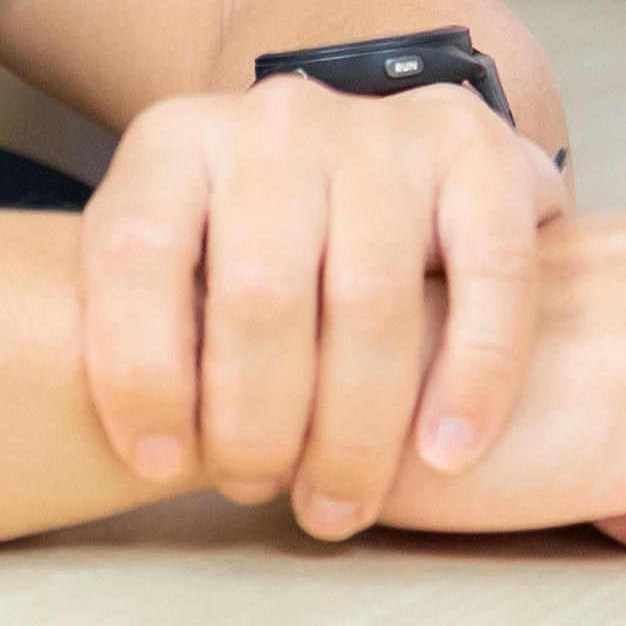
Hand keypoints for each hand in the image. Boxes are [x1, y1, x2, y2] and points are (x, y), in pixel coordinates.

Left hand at [77, 74, 570, 539]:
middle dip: (256, 425)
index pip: (135, 251)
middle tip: (261, 491)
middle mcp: (277, 121)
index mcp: (177, 144)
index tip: (159, 462)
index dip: (140, 372)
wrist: (395, 165)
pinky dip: (474, 378)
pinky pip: (490, 274)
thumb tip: (152, 448)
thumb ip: (156, 330)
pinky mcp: (482, 150)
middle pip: (260, 291)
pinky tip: (447, 451)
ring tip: (338, 503)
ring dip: (354, 433)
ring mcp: (384, 130)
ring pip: (371, 300)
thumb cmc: (263, 250)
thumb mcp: (179, 266)